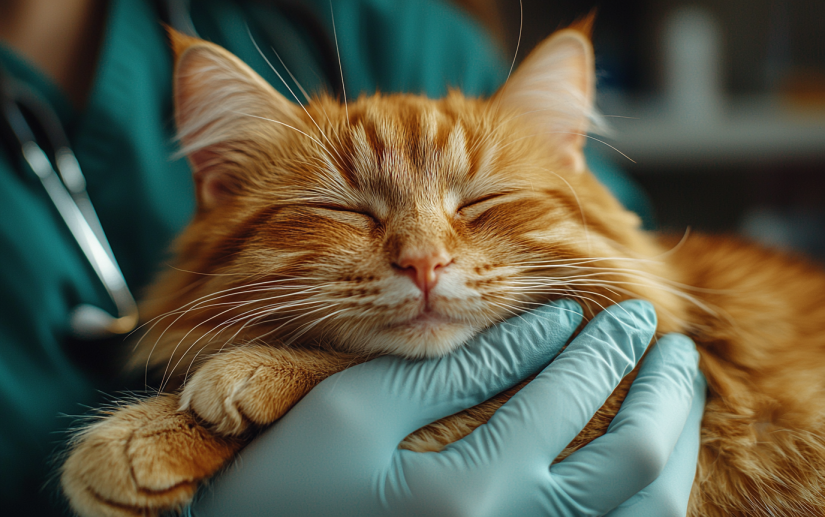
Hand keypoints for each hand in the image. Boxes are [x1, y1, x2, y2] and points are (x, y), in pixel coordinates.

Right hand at [189, 300, 703, 515]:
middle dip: (660, 386)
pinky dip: (651, 498)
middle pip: (634, 459)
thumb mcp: (356, 408)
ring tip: (675, 390)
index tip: (611, 308)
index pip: (562, 397)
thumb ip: (453, 366)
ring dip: (673, 441)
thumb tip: (545, 325)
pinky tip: (647, 461)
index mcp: (467, 491)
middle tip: (660, 335)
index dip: (594, 343)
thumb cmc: (292, 478)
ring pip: (646, 510)